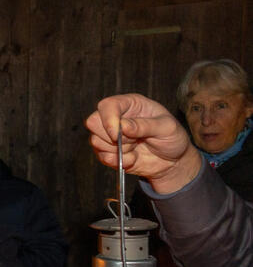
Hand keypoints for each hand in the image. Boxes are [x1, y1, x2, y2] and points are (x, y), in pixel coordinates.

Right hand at [85, 94, 200, 193]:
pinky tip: (133, 158)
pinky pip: (102, 157)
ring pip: (95, 141)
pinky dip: (118, 161)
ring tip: (135, 148)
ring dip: (118, 150)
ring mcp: (109, 135)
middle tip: (133, 140)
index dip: (108, 119)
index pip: (107, 106)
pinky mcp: (108, 151)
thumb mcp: (167, 128)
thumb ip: (145, 125)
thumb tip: (123, 126)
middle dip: (113, 137)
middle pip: (93, 122)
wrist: (172, 161)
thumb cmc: (172, 138)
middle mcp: (116, 117)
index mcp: (130, 104)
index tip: (117, 134)